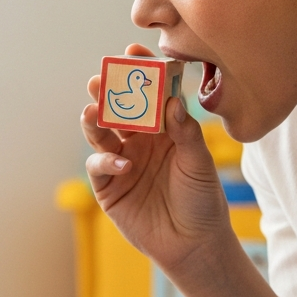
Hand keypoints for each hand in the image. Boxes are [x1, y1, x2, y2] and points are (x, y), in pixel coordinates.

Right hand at [81, 43, 231, 272]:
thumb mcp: (200, 163)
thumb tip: (173, 100)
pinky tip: (122, 162)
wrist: (194, 244)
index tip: (132, 53)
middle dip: (106, 92)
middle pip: (117, 109)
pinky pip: (99, 164)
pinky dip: (106, 159)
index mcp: (162, 128)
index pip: (147, 94)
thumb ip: (186, 132)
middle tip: (100, 79)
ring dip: (94, 120)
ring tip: (93, 111)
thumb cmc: (203, 199)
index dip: (138, 73)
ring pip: (100, 132)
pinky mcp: (108, 186)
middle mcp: (138, 140)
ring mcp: (121, 161)